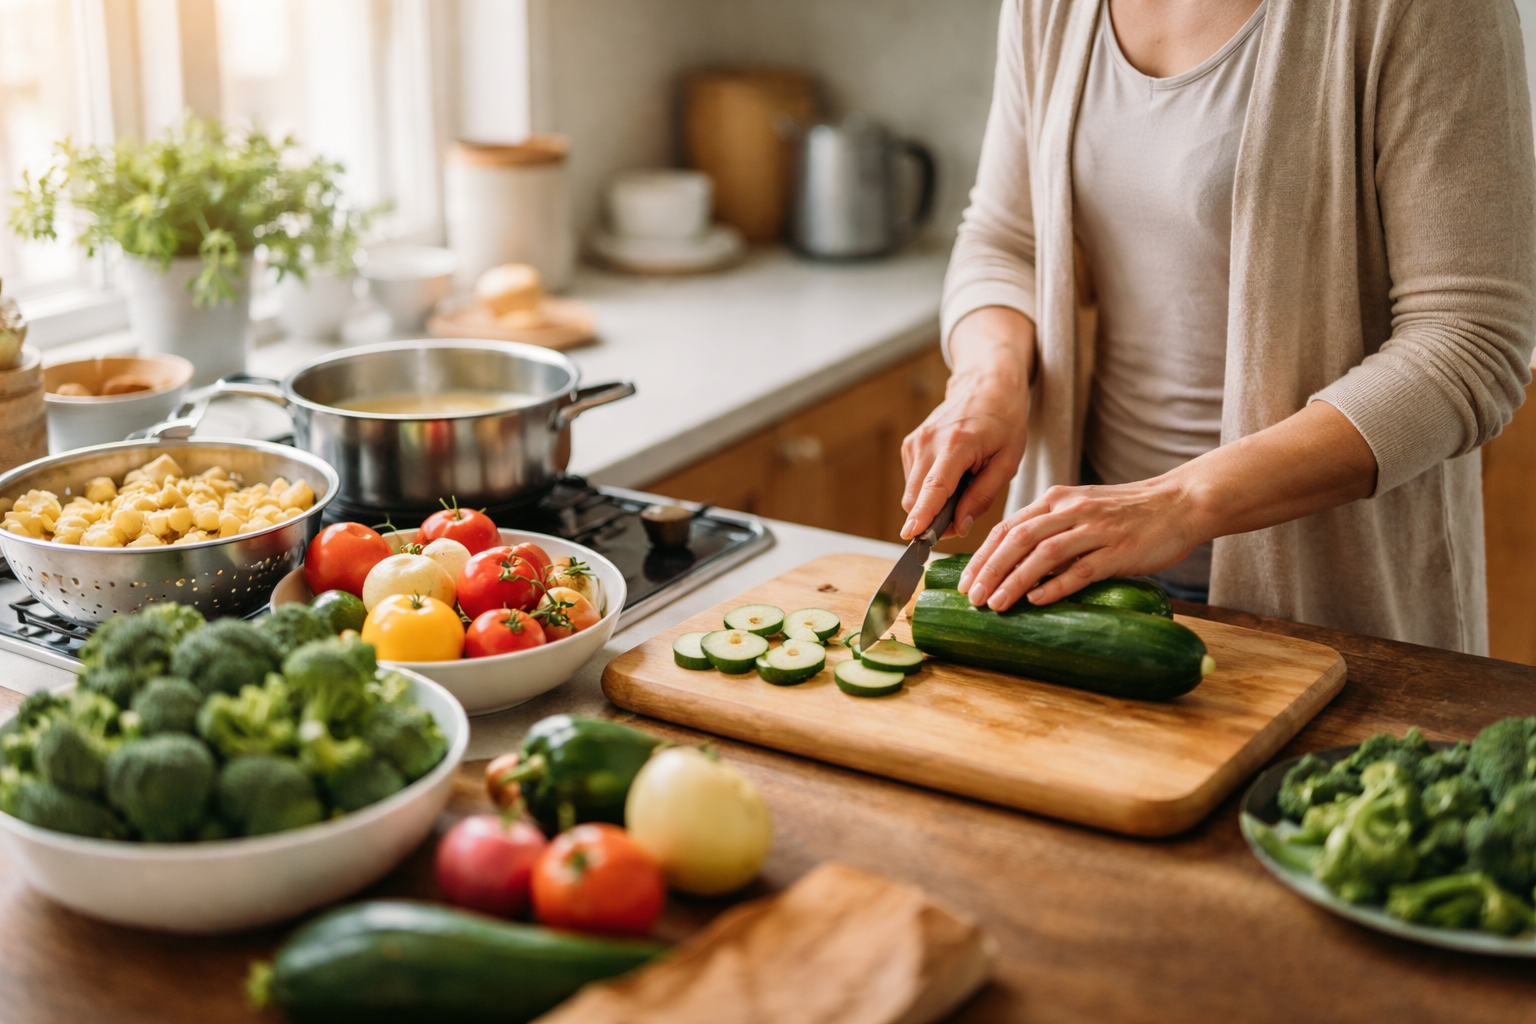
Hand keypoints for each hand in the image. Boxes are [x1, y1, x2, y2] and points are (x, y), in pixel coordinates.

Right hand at [901, 307, 1034, 540]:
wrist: (985, 386)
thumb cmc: (1003, 422)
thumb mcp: (1007, 462)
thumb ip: (982, 497)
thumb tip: (958, 527)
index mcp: (957, 445)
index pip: (934, 487)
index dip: (922, 514)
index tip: (911, 536)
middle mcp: (928, 442)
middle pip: (916, 498)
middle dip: (932, 519)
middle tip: (960, 520)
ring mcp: (915, 442)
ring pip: (912, 494)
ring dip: (932, 504)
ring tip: (962, 486)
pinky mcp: (910, 445)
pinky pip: (914, 482)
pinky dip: (929, 490)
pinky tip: (952, 476)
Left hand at [957, 400, 1378, 609]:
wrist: (1181, 502)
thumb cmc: (1129, 512)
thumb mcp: (1083, 509)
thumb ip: (1051, 528)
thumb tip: (1016, 561)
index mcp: (1057, 500)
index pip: (1007, 527)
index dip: (981, 555)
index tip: (964, 581)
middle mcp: (1071, 510)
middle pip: (1017, 540)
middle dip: (989, 570)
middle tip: (971, 598)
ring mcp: (1095, 529)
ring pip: (1043, 554)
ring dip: (1014, 580)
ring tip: (995, 604)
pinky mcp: (1119, 550)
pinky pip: (1081, 568)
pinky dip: (1056, 585)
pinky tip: (1037, 601)